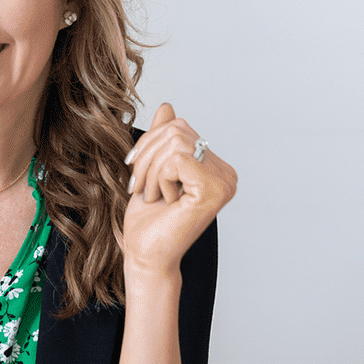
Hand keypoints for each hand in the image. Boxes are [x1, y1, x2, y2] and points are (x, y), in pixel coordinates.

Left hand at [122, 102, 237, 279]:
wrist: (146, 257)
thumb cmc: (148, 222)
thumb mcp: (150, 171)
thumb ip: (163, 139)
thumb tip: (168, 107)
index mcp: (215, 168)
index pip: (180, 127)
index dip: (149, 143)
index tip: (137, 174)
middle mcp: (226, 174)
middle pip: (177, 130)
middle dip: (147, 155)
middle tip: (142, 188)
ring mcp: (224, 182)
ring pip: (175, 142)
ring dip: (151, 169)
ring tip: (153, 196)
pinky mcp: (214, 191)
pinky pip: (177, 158)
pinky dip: (159, 177)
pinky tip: (164, 200)